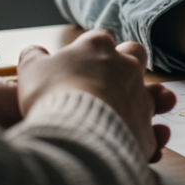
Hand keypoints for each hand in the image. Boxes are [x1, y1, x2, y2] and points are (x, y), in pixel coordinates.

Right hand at [16, 30, 176, 162]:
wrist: (77, 133)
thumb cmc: (52, 95)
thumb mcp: (31, 70)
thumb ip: (34, 57)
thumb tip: (34, 52)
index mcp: (98, 47)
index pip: (99, 40)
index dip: (89, 53)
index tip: (77, 67)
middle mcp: (127, 67)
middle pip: (135, 55)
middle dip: (126, 65)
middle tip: (107, 83)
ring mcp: (141, 97)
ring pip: (153, 93)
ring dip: (140, 102)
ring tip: (122, 115)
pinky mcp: (146, 130)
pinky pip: (151, 131)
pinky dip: (141, 136)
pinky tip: (126, 143)